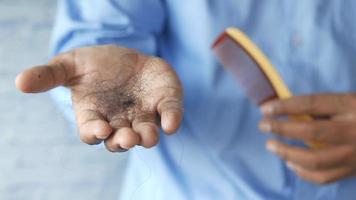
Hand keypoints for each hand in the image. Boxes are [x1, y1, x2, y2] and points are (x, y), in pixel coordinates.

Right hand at [16, 45, 182, 151]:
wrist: (127, 56)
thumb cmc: (95, 64)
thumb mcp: (69, 64)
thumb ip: (49, 75)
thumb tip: (19, 82)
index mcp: (95, 115)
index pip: (92, 132)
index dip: (94, 133)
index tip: (99, 128)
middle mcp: (119, 121)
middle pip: (119, 141)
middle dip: (123, 141)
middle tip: (127, 138)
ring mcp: (142, 115)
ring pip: (145, 134)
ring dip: (146, 137)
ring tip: (146, 135)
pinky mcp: (163, 105)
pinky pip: (168, 115)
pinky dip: (171, 119)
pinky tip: (171, 122)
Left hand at [259, 94, 355, 183]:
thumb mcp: (349, 101)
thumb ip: (323, 107)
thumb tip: (287, 110)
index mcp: (353, 106)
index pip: (314, 103)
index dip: (287, 106)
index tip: (266, 108)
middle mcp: (354, 131)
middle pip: (312, 132)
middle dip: (283, 129)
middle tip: (263, 125)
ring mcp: (355, 154)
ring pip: (315, 159)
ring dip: (288, 153)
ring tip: (271, 145)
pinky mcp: (354, 171)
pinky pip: (324, 177)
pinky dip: (303, 172)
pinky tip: (290, 163)